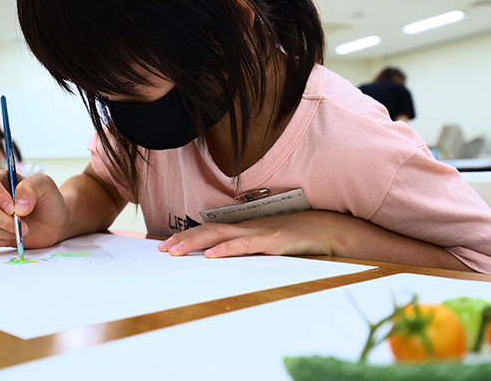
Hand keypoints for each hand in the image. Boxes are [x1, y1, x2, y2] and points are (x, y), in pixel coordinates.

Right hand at [0, 170, 68, 249]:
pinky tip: (16, 236)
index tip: (12, 207)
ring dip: (2, 230)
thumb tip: (17, 206)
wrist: (56, 221)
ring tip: (23, 229)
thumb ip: (31, 187)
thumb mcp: (45, 185)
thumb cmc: (49, 199)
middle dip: (2, 218)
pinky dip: (1, 240)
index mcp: (1, 179)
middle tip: (22, 221)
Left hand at [157, 212, 336, 257]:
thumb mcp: (269, 246)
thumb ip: (250, 252)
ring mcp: (260, 232)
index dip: (187, 236)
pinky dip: (227, 250)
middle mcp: (248, 228)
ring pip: (221, 235)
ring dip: (196, 242)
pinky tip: (211, 256)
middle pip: (209, 230)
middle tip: (161, 249)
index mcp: (245, 229)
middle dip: (183, 238)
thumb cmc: (298, 239)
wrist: (329, 230)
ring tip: (175, 250)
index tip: (166, 245)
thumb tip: (228, 263)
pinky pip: (246, 245)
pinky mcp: (275, 240)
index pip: (210, 230)